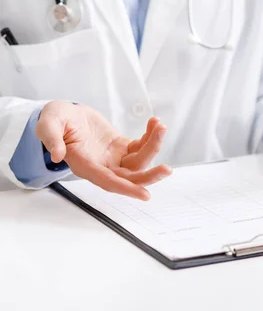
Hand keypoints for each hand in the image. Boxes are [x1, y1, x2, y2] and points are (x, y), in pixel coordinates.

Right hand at [36, 101, 171, 199]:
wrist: (65, 114)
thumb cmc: (55, 120)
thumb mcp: (48, 124)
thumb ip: (51, 138)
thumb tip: (57, 155)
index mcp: (85, 165)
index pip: (108, 181)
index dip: (126, 189)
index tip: (145, 195)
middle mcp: (102, 166)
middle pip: (130, 177)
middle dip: (150, 175)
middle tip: (167, 170)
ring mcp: (114, 158)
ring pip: (140, 160)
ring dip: (154, 146)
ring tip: (161, 127)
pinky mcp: (122, 147)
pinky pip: (141, 146)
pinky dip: (150, 136)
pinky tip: (155, 123)